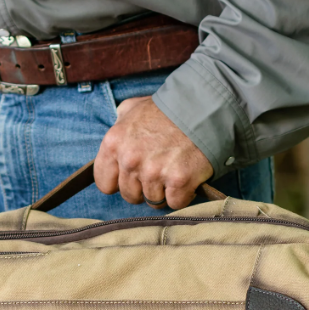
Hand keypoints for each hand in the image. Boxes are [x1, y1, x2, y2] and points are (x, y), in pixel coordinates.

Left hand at [94, 96, 213, 209]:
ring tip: (173, 170)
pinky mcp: (178, 181)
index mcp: (113, 143)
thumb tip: (115, 137)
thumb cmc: (167, 109)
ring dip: (164, 191)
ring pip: (153, 201)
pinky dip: (183, 194)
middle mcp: (130, 160)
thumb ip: (119, 125)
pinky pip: (175, 203)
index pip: (104, 184)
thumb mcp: (133, 108)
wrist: (204, 107)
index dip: (119, 182)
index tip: (132, 176)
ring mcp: (154, 172)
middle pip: (130, 196)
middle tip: (158, 170)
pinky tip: (187, 177)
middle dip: (143, 188)